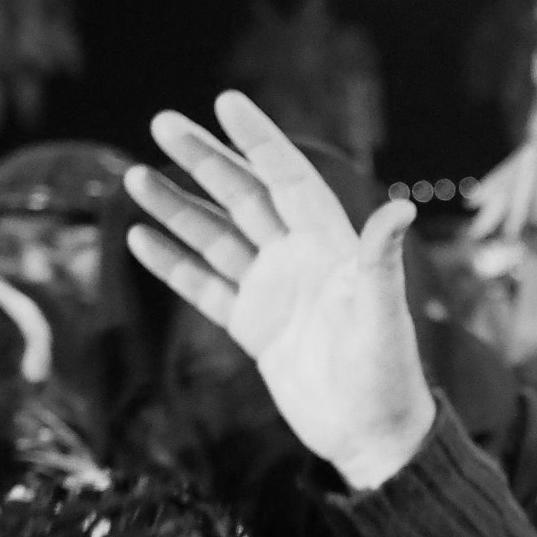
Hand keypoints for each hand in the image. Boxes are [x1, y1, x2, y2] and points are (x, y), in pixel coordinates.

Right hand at [125, 92, 436, 490]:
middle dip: (204, 160)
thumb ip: (380, 260)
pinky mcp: (254, 328)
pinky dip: (173, 263)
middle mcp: (299, 260)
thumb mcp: (383, 314)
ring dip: (177, 208)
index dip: (259, 140)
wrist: (372, 435)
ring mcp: (273, 292)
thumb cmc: (386, 373)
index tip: (225, 101)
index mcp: (330, 245)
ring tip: (134, 178)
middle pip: (243, 197)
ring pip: (215, 238)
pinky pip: (205, 287)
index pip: (287, 179)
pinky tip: (140, 238)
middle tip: (162, 122)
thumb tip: (402, 209)